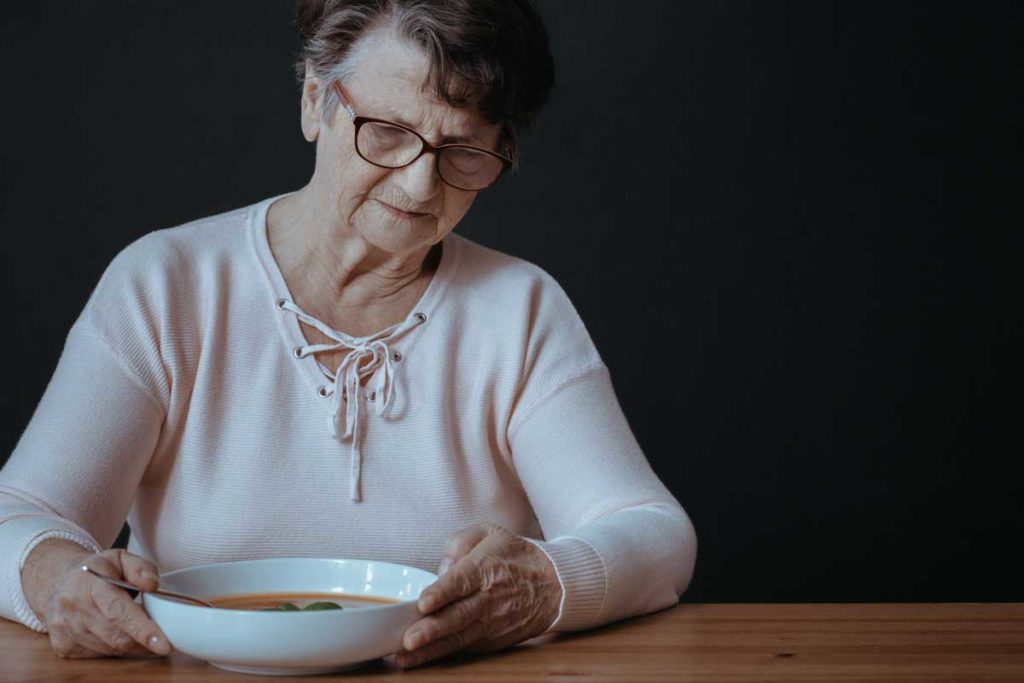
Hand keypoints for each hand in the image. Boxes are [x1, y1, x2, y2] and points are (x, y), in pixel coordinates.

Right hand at [34, 547, 170, 658]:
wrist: (58, 581)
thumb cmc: (96, 570)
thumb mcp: (121, 557)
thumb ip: (141, 567)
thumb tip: (152, 585)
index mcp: (88, 584)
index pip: (117, 611)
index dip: (141, 629)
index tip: (162, 644)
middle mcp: (72, 608)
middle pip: (116, 635)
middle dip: (143, 640)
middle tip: (161, 635)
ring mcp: (64, 629)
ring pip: (109, 648)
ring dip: (130, 643)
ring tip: (138, 628)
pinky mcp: (63, 646)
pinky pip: (99, 655)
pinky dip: (115, 648)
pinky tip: (117, 632)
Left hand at [396, 524, 561, 668]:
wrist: (554, 585)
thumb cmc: (516, 556)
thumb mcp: (490, 533)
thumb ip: (460, 541)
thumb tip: (442, 566)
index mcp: (486, 568)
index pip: (461, 582)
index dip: (441, 593)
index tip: (423, 603)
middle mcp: (488, 598)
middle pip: (458, 616)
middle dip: (432, 629)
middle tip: (409, 639)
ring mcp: (491, 623)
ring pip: (459, 638)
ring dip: (432, 649)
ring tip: (407, 657)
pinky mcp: (492, 640)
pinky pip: (465, 648)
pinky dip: (443, 655)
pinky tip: (421, 659)